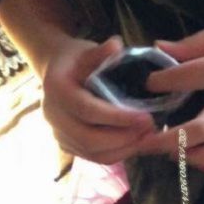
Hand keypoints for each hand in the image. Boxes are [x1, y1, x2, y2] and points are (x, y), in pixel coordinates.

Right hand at [41, 35, 155, 163]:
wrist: (57, 73)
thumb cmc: (76, 60)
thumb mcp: (87, 50)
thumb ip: (101, 52)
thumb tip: (116, 45)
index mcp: (56, 89)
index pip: (88, 111)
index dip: (118, 118)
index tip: (145, 117)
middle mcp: (53, 116)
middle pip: (90, 139)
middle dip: (124, 138)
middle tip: (150, 129)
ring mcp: (59, 134)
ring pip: (94, 153)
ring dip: (124, 149)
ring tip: (147, 137)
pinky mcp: (68, 146)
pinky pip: (95, 157)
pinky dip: (118, 153)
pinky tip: (136, 143)